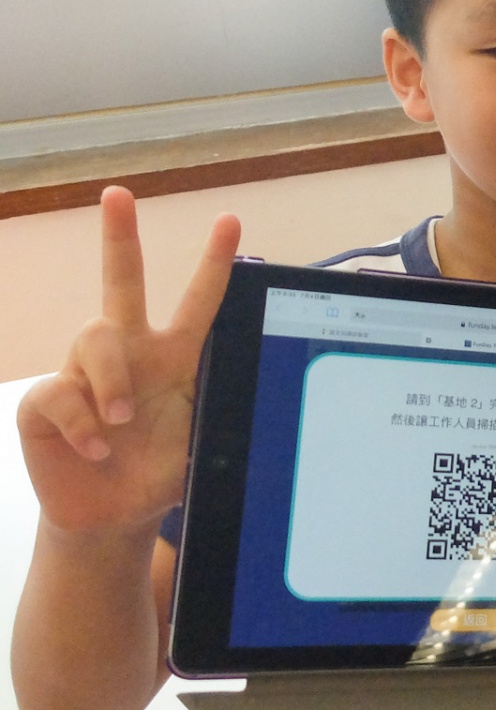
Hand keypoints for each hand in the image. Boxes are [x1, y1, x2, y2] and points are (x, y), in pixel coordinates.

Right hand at [18, 189, 239, 536]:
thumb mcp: (198, 445)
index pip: (197, 302)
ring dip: (113, 380)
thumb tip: (237, 398)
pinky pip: (60, 392)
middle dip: (119, 236)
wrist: (112, 515)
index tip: (230, 222)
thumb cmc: (158, 471)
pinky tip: (94, 448)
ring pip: (95, 337)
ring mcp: (82, 374)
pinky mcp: (44, 403)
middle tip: (119, 194)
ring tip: (123, 420)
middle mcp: (128, 354)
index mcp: (174, 357)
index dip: (213, 263)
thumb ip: (210, 417)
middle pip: (121, 283)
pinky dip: (82, 423)